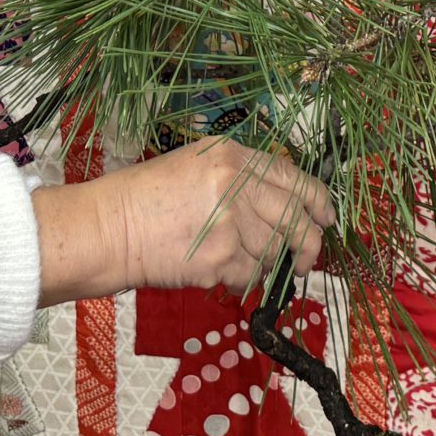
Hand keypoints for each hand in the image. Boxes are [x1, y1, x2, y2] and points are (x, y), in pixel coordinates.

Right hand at [33, 139, 334, 305]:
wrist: (109, 228)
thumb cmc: (145, 199)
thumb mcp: (196, 167)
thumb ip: (240, 178)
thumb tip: (284, 207)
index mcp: (230, 155)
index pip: (292, 177)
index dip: (317, 201)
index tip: (326, 218)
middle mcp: (235, 183)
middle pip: (295, 217)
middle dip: (308, 244)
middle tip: (307, 259)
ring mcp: (229, 222)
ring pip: (275, 251)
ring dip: (270, 264)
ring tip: (246, 263)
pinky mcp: (220, 258)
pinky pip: (251, 276)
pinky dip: (244, 280)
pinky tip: (220, 271)